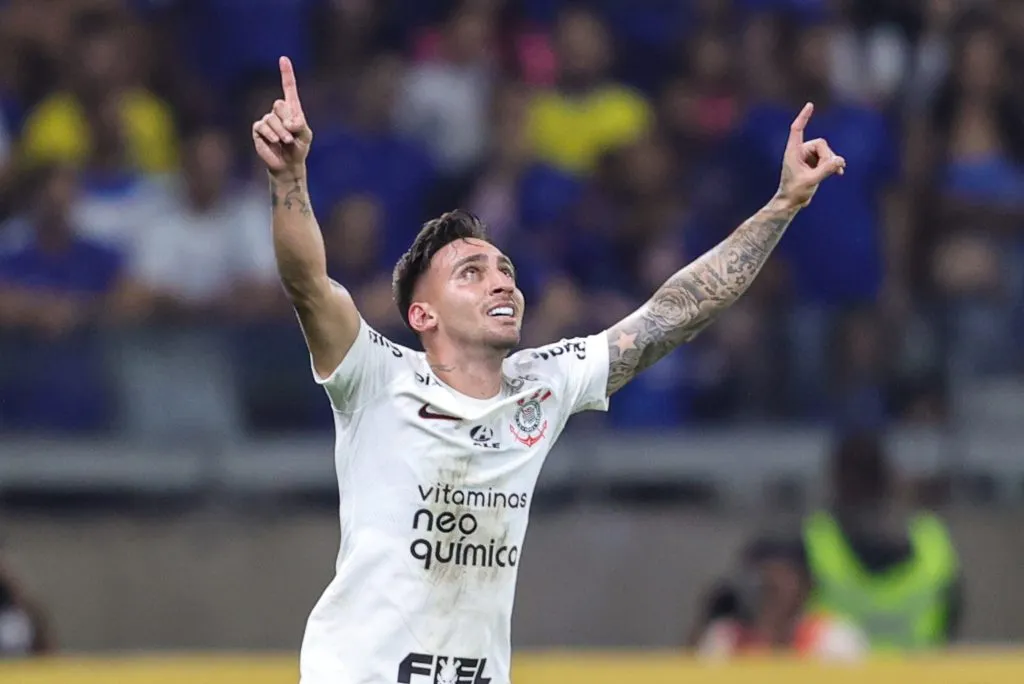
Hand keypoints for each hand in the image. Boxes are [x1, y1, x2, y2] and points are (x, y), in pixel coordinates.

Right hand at [252, 56, 312, 177]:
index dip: (286, 73)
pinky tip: (275, 142)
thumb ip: (300, 125)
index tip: (283, 58)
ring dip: (281, 133)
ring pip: (272, 119)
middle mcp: (277, 111)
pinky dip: (271, 136)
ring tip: (285, 142)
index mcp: (291, 109)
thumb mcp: (306, 136)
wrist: (288, 164)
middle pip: (279, 105)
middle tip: (291, 135)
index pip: (288, 88)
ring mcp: (267, 119)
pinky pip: (263, 127)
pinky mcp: (258, 129)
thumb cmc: (299, 147)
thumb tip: (288, 123)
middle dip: (287, 120)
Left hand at [776, 102, 845, 209]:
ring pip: (826, 151)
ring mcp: (807, 157)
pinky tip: (839, 172)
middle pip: (821, 144)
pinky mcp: (813, 164)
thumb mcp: (811, 180)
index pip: (797, 129)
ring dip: (831, 161)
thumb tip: (840, 160)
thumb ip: (826, 169)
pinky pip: (828, 158)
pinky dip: (833, 164)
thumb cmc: (795, 192)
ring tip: (835, 173)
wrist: (791, 202)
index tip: (810, 105)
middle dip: (828, 156)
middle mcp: (799, 151)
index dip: (804, 117)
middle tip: (829, 171)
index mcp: (793, 151)